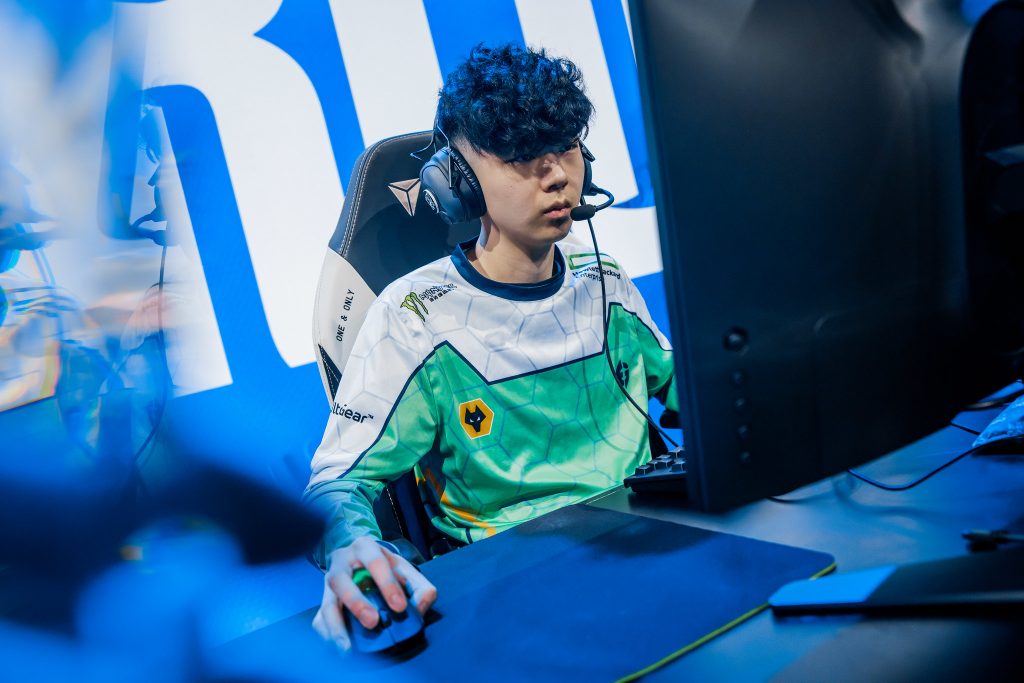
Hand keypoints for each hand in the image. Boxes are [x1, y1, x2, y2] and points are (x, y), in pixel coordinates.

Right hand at [311, 536, 436, 650]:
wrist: (358, 559)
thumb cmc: (383, 567)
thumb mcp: (404, 569)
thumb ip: (419, 586)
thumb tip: (422, 606)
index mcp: (365, 548)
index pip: (376, 563)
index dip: (388, 585)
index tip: (400, 607)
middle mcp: (342, 563)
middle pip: (342, 581)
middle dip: (356, 603)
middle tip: (373, 623)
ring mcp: (328, 582)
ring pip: (327, 603)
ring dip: (336, 626)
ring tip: (347, 647)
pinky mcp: (322, 600)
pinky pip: (319, 619)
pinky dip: (328, 635)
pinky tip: (339, 647)